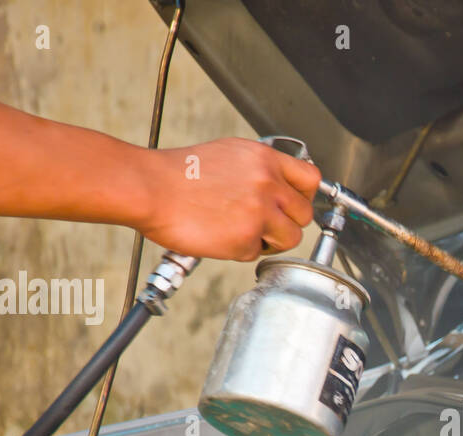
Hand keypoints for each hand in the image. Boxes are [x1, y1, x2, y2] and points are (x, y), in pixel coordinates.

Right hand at [136, 138, 320, 260]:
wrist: (150, 187)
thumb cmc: (180, 173)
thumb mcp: (229, 153)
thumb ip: (258, 168)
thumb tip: (277, 183)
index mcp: (265, 159)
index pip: (312, 179)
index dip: (305, 196)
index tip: (295, 204)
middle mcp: (268, 184)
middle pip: (305, 215)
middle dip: (288, 223)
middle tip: (266, 225)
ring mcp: (260, 212)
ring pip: (290, 239)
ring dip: (272, 241)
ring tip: (244, 233)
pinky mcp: (246, 239)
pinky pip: (258, 253)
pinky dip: (242, 251)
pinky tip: (221, 236)